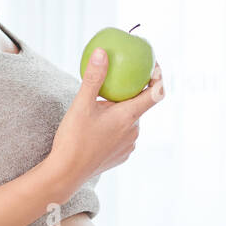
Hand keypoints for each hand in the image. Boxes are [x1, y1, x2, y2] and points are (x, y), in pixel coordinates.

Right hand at [50, 56, 164, 189]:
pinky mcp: (121, 155)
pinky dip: (116, 125)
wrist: (66, 173)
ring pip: (130, 120)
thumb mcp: (81, 104)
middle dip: (131, 93)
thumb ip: (94, 78)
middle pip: (140, 105)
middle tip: (116, 81)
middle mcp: (134, 131)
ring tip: (103, 104)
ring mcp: (129, 145)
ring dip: (121, 110)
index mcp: (129, 116)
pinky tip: (99, 124)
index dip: (159, 77)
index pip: (156, 93)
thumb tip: (102, 52)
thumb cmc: (74, 139)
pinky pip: (123, 134)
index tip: (153, 66)